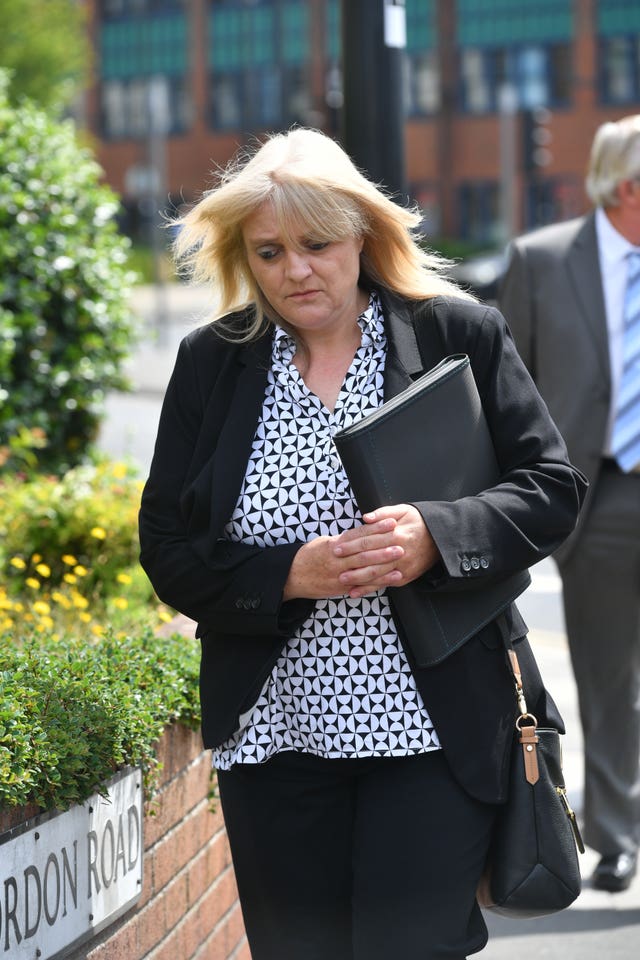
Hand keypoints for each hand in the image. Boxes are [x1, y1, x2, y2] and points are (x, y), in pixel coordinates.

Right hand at [283, 514, 406, 600]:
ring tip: (400, 556)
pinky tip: (393, 577)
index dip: (375, 528)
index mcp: (333, 545)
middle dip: (383, 544)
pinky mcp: (342, 588)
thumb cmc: (309, 557)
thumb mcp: (323, 543)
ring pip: (365, 568)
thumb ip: (342, 540)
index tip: (391, 522)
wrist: (292, 577)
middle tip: (401, 539)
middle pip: (364, 550)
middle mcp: (337, 559)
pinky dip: (379, 581)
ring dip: (384, 562)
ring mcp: (340, 575)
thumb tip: (361, 533)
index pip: (358, 534)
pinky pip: (363, 584)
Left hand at [334, 504, 440, 598]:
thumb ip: (383, 513)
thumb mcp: (404, 510)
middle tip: (334, 566)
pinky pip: (385, 584)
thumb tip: (365, 517)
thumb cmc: (420, 522)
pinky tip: (357, 591)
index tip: (337, 547)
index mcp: (396, 534)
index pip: (368, 540)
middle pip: (370, 559)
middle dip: (351, 563)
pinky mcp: (405, 577)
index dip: (351, 544)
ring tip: (342, 581)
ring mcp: (402, 567)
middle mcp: (399, 552)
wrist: (442, 538)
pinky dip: (370, 589)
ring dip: (358, 579)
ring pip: (377, 574)